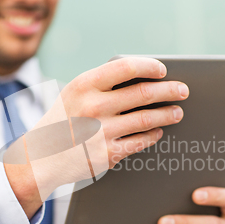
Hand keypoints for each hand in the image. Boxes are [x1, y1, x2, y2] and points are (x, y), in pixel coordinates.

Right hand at [5, 57, 189, 217]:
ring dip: (168, 114)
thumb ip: (103, 83)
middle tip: (183, 90)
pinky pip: (140, 141)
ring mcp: (101, 131)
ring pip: (147, 119)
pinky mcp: (107, 154)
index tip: (163, 70)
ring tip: (177, 112)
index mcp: (84, 85)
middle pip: (144, 93)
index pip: (126, 67)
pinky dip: (154, 135)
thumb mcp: (75, 93)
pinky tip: (158, 132)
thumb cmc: (63, 120)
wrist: (41, 157)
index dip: (150, 66)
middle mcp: (94, 106)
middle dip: (170, 90)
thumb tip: (144, 77)